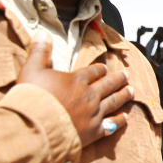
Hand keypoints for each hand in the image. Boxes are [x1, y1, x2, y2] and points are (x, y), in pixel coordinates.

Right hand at [16, 33, 132, 147]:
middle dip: (118, 79)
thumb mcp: (31, 69)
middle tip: (127, 75)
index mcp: (77, 79)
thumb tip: (42, 31)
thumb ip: (39, 51)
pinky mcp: (94, 131)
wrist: (34, 127)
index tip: (105, 68)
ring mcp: (94, 113)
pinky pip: (111, 124)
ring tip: (132, 91)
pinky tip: (125, 117)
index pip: (94, 71)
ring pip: (113, 102)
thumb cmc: (31, 98)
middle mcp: (90, 95)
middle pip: (108, 84)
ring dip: (124, 96)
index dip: (100, 69)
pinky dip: (119, 120)